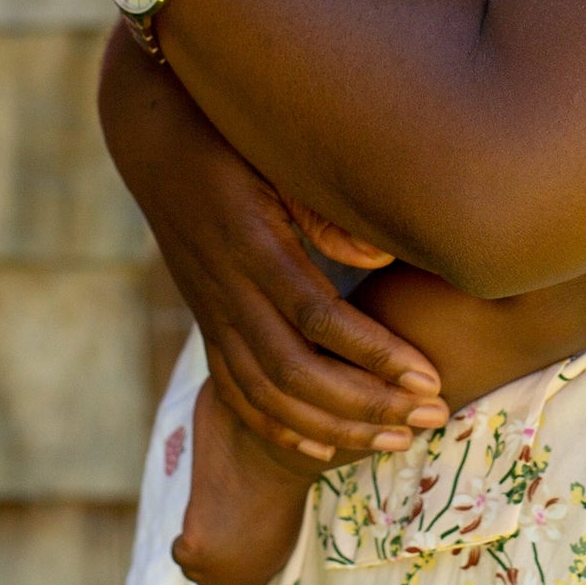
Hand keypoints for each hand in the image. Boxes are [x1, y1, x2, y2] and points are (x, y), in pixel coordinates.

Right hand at [99, 28, 447, 460]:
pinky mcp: (207, 321)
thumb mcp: (276, 157)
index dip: (375, 355)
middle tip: (431, 417)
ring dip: (335, 425)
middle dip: (367, 404)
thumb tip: (379, 261)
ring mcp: (212, 310)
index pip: (318, 319)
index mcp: (253, 244)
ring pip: (269, 394)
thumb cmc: (234, 136)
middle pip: (296, 372)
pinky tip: (325, 448)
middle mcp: (227, 287)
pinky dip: (280, 427)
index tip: (428, 377)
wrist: (154, 136)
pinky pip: (238, 392)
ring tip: (397, 439)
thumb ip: (326, 209)